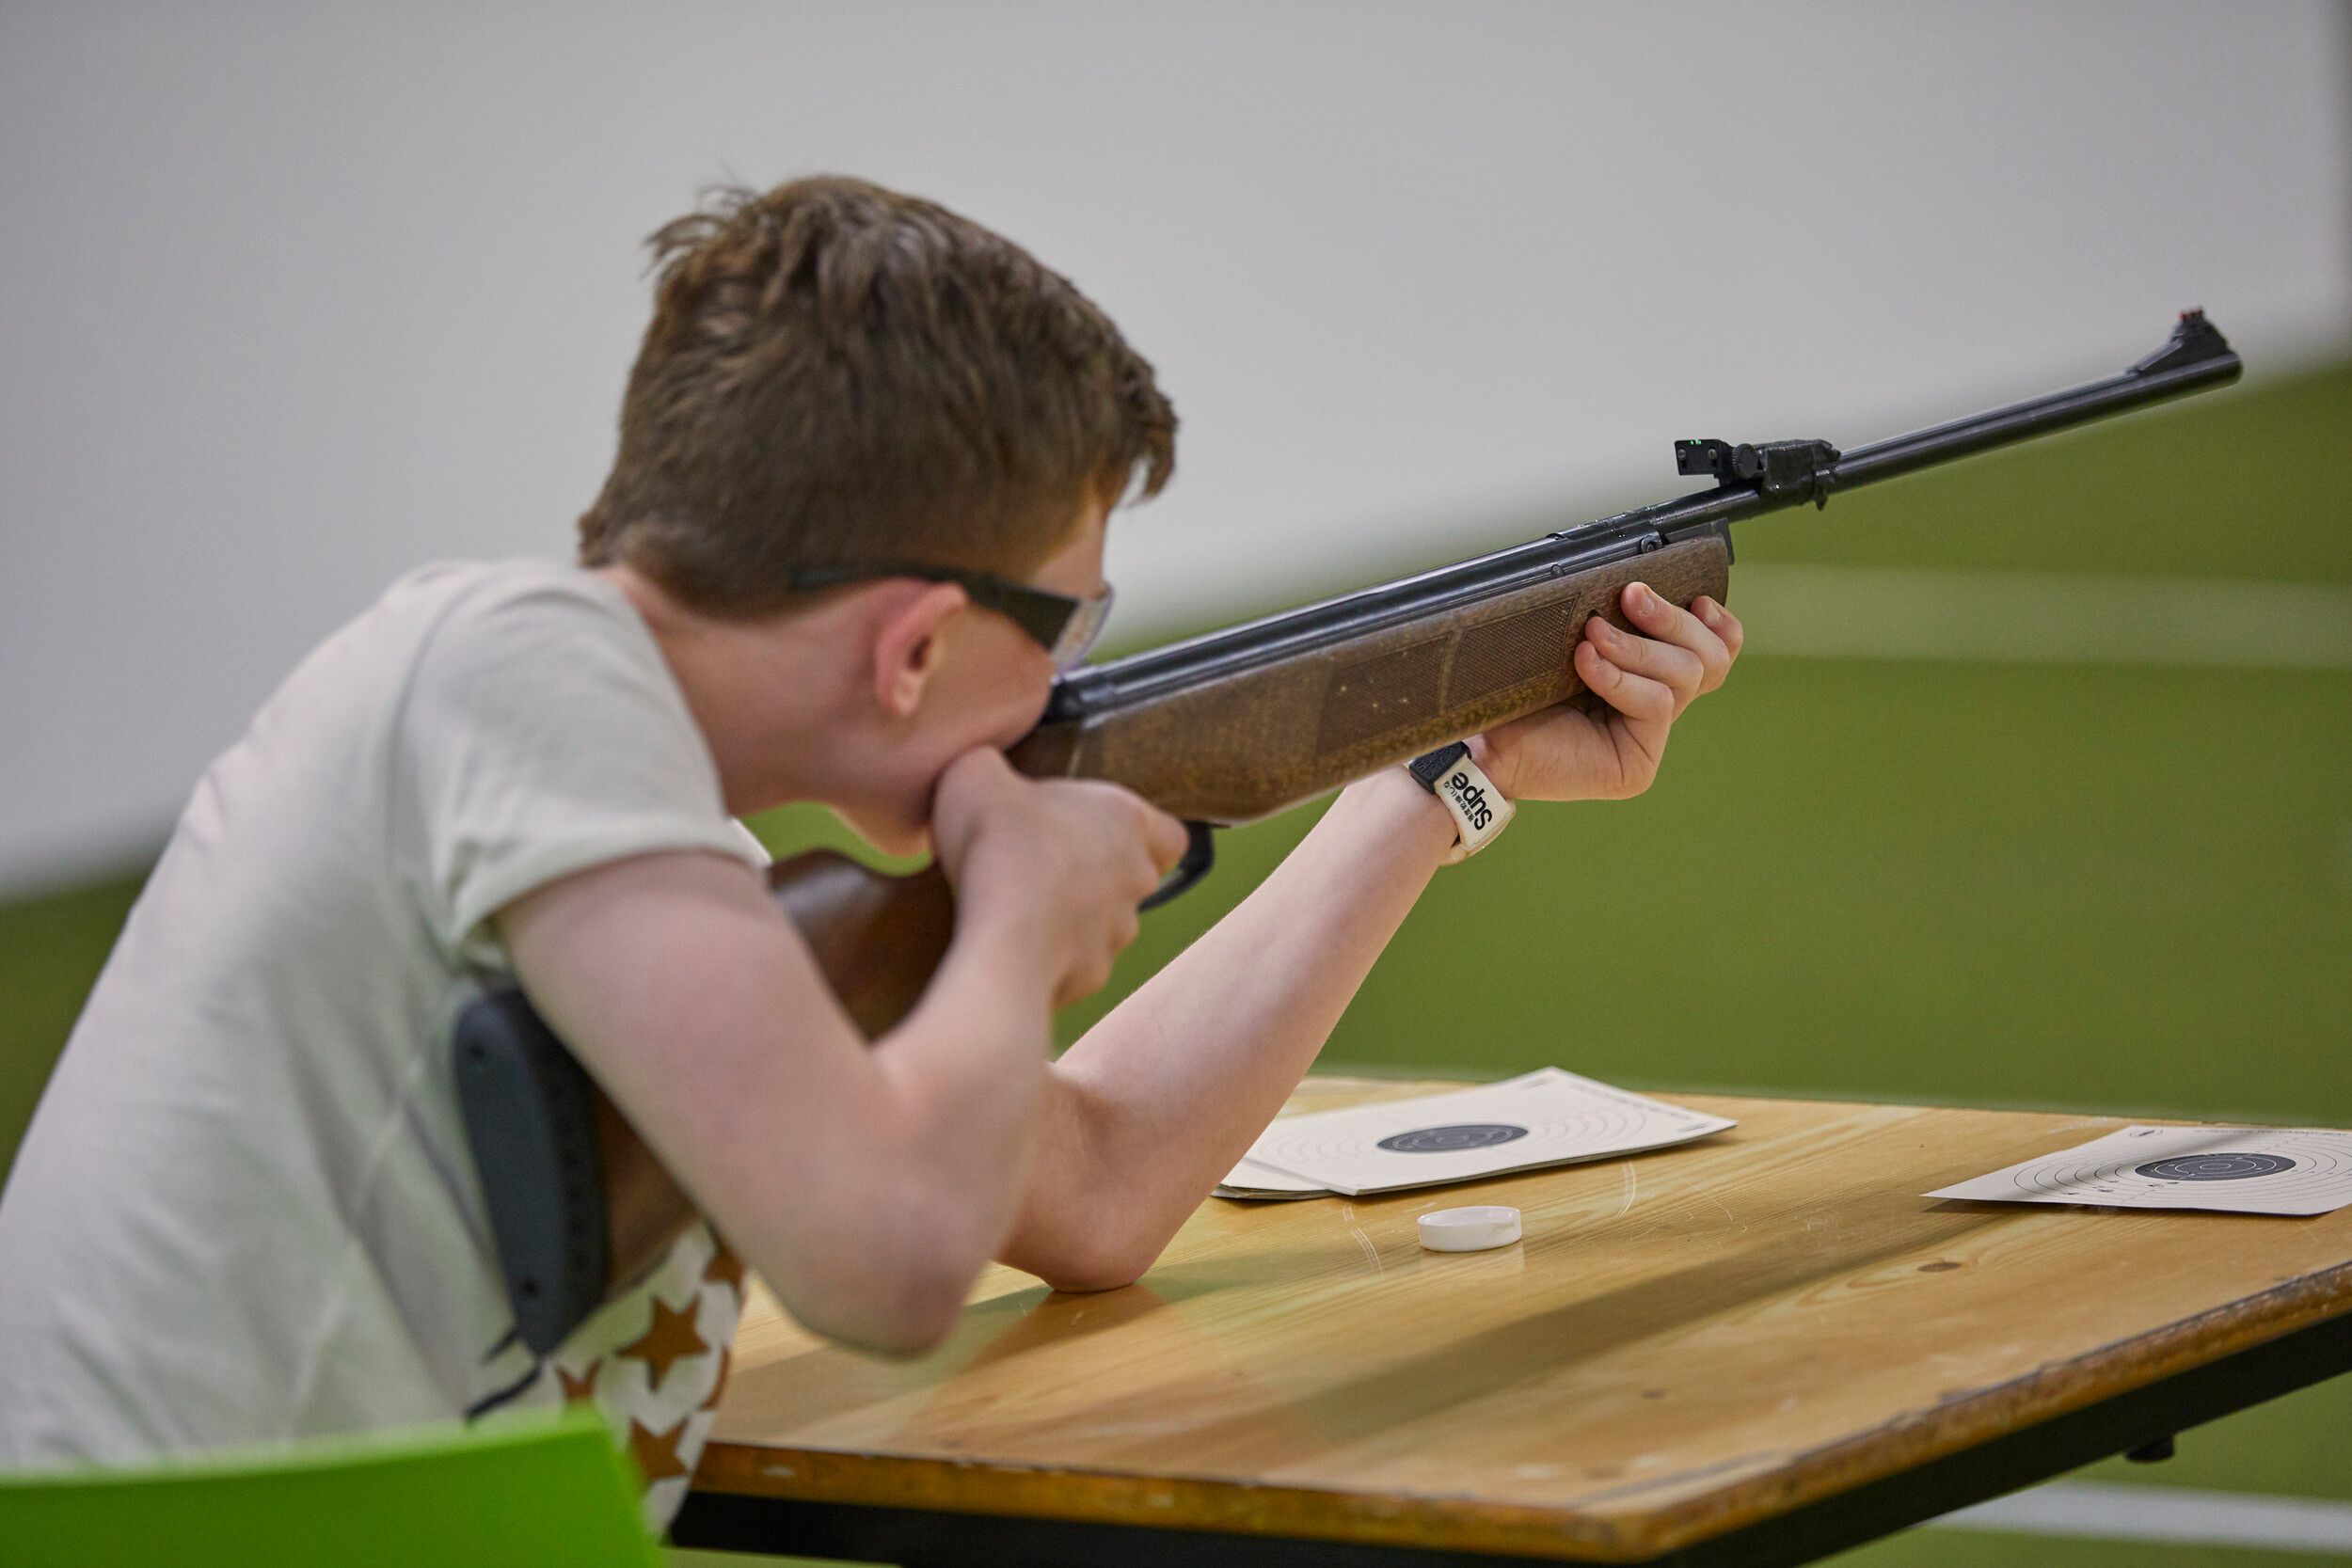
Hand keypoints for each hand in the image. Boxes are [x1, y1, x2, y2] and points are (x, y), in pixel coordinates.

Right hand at [931, 748, 1189, 1005]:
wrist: (1002, 936)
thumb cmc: (1001, 844)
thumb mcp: (977, 775)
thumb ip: (991, 767)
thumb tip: (984, 772)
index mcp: (1125, 819)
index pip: (1170, 834)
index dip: (1143, 835)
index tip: (1102, 832)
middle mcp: (1136, 876)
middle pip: (1132, 878)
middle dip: (1094, 875)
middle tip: (1041, 866)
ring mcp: (1119, 931)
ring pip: (1106, 923)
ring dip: (1072, 917)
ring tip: (1019, 908)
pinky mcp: (1094, 974)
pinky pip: (1077, 963)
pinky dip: (1051, 956)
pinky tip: (1012, 945)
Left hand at [1472, 582, 1741, 802]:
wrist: (1477, 740)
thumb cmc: (1514, 687)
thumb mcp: (1567, 638)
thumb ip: (1610, 616)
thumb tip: (1639, 582)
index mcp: (1647, 676)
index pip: (1715, 651)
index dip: (1717, 623)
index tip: (1695, 595)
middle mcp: (1655, 707)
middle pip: (1710, 658)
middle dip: (1674, 619)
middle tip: (1630, 595)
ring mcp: (1648, 739)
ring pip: (1684, 677)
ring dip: (1637, 647)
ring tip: (1590, 636)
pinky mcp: (1636, 765)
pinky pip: (1655, 705)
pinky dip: (1619, 677)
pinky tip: (1584, 663)